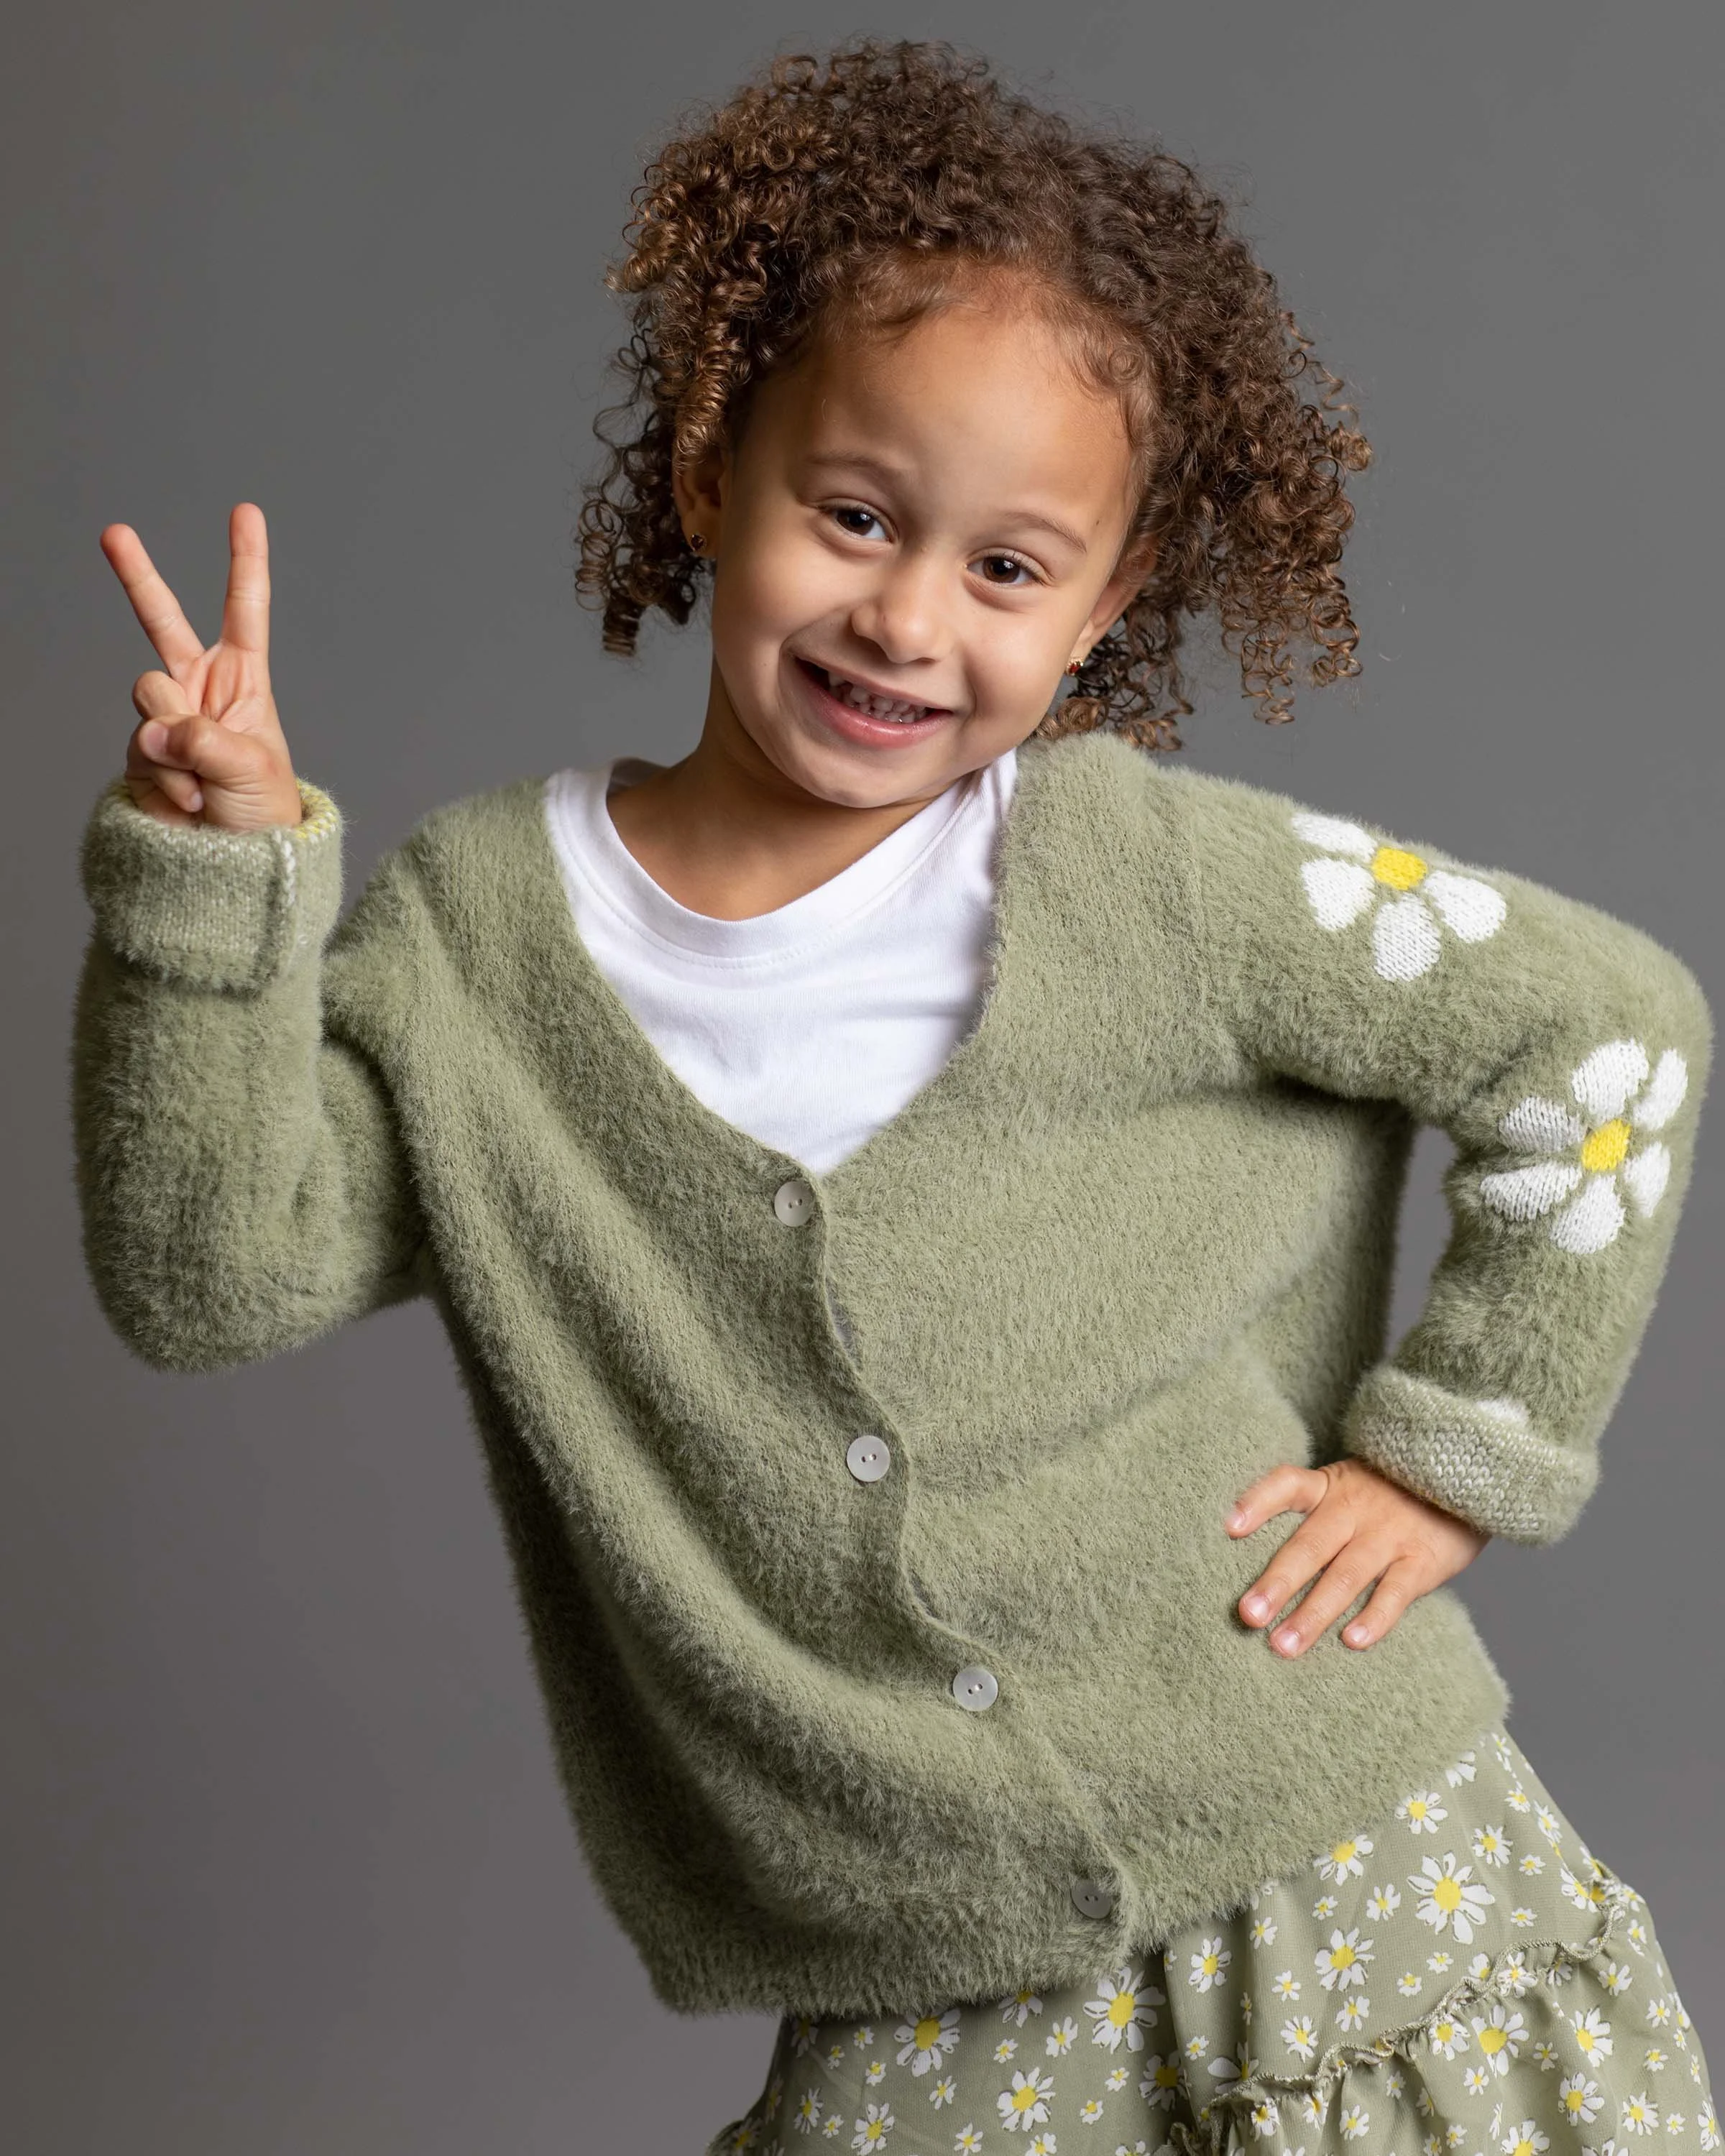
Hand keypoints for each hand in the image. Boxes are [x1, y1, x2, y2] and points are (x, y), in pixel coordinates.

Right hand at [100, 502, 301, 830]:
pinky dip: (167, 781)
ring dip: (177, 746)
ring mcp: (163, 719)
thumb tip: (156, 730)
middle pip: (160, 621)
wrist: (232, 868)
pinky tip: (189, 806)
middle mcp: (197, 690)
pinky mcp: (139, 753)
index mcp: (242, 681)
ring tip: (205, 786)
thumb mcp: (251, 769)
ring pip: (148, 697)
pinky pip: (141, 750)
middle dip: (136, 575)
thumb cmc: (262, 816)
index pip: (245, 611)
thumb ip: (204, 738)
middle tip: (113, 531)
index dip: (244, 561)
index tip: (246, 511)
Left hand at [1226, 1456, 1488, 1655]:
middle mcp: (1355, 1509)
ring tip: (1283, 1645)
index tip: (1228, 1527)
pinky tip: (1351, 1642)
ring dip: (1313, 1613)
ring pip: (1345, 1576)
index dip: (1257, 1502)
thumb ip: (1316, 1513)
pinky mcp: (1422, 1560)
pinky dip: (1373, 1617)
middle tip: (1248, 1616)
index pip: (1287, 1485)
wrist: (1465, 1479)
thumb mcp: (1351, 1485)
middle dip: (1277, 1583)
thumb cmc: (1392, 1491)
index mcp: (1331, 1487)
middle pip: (1309, 1545)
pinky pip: (1395, 1592)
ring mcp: (1389, 1535)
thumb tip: (1261, 1560)